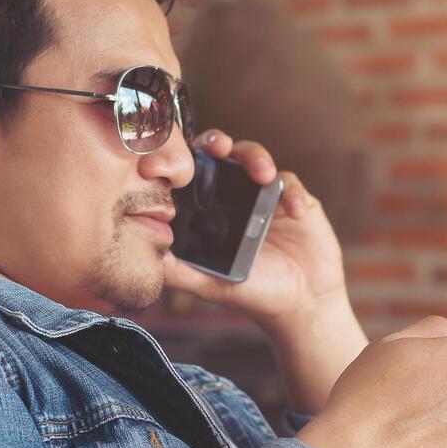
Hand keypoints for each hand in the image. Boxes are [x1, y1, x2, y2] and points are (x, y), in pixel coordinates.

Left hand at [161, 129, 346, 332]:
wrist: (301, 305)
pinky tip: (294, 212)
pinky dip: (292, 194)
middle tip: (219, 147)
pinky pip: (291, 184)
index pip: (194, 175)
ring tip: (265, 177)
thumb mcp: (209, 284)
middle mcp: (237, 197)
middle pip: (223, 155)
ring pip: (256, 159)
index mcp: (212, 211)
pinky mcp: (296, 200)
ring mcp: (266, 196)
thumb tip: (145, 254)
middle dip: (219, 142)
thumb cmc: (254, 293)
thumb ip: (178, 270)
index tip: (178, 157)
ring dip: (257, 159)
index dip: (186, 160)